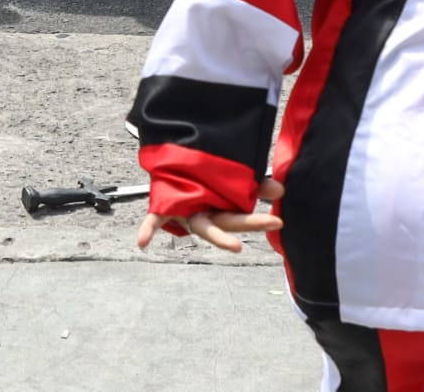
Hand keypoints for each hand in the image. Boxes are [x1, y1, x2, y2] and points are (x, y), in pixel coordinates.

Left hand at [136, 177, 285, 252]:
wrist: (170, 176)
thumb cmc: (201, 185)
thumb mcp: (226, 184)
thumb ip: (253, 185)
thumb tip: (280, 189)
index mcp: (220, 210)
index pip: (243, 216)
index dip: (259, 221)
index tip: (278, 222)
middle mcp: (206, 215)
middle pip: (229, 222)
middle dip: (251, 224)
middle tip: (274, 223)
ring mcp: (187, 213)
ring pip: (203, 225)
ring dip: (217, 235)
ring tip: (236, 247)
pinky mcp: (165, 208)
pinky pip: (156, 220)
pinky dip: (149, 230)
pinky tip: (143, 243)